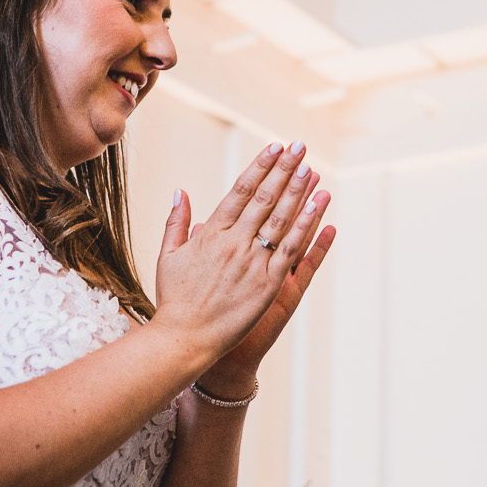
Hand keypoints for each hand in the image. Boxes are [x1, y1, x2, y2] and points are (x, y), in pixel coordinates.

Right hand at [150, 143, 331, 363]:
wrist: (185, 338)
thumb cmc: (175, 300)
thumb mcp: (168, 257)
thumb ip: (177, 222)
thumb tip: (180, 191)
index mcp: (211, 234)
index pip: (240, 191)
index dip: (260, 167)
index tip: (275, 147)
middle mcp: (233, 243)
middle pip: (264, 198)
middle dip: (284, 170)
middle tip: (300, 147)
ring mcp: (252, 263)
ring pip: (280, 219)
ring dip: (299, 191)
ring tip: (312, 168)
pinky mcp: (267, 285)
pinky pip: (291, 251)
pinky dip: (306, 227)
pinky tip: (318, 208)